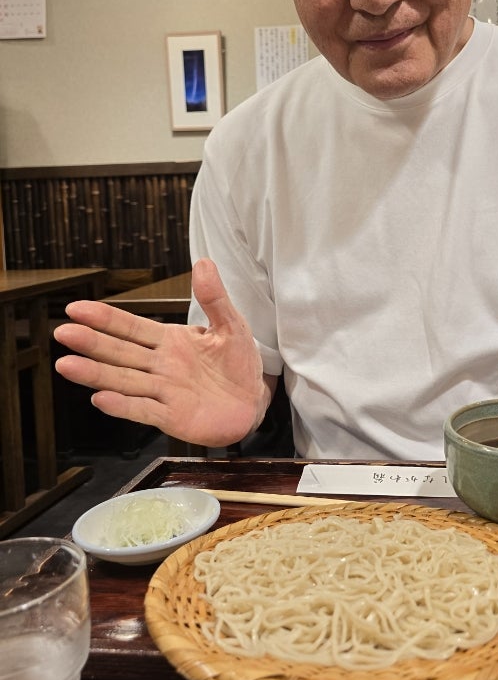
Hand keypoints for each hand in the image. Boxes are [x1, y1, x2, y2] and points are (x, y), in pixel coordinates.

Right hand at [53, 259, 269, 446]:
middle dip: (91, 343)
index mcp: (169, 341)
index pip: (130, 327)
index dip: (104, 318)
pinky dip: (123, 406)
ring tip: (67, 366)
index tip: (76, 308)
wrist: (253, 400)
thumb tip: (204, 263)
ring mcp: (163, 392)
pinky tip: (101, 399)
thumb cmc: (239, 362)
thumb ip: (214, 298)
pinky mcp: (171, 416)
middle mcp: (159, 366)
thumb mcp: (230, 325)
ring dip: (95, 374)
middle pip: (119, 353)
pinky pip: (143, 410)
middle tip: (63, 333)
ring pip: (123, 381)